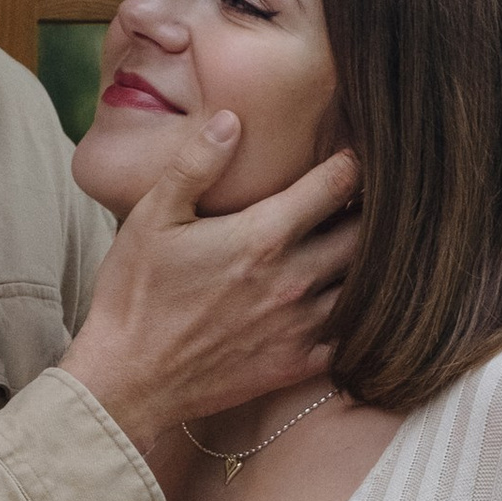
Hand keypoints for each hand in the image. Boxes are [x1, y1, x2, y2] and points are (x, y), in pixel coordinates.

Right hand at [60, 116, 359, 442]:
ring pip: (370, 285)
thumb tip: (232, 119)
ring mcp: (300, 326)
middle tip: (369, 197)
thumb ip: (195, 165)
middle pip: (367, 233)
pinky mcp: (298, 364)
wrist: (127, 381)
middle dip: (372, 210)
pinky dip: (364, 317)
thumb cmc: (134, 296)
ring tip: (366, 246)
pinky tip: (354, 303)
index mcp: (261, 236)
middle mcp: (293, 280)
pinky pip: (355, 337)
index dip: (354, 161)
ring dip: (373, 263)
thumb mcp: (151, 218)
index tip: (355, 152)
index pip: (338, 183)